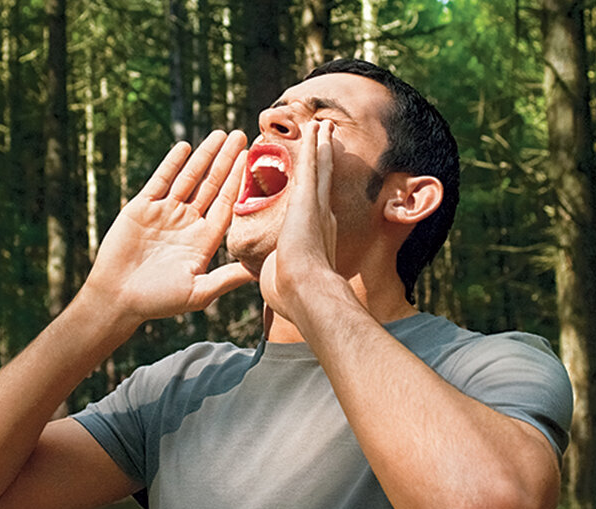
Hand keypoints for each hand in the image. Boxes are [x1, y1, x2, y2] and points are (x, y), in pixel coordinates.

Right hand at [84, 130, 253, 322]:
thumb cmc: (158, 301)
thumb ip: (227, 278)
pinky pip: (160, 180)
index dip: (238, 182)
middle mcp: (187, 223)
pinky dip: (172, 163)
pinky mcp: (142, 208)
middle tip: (241, 135)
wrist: (117, 298)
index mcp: (203, 240)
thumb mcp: (199, 292)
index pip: (226, 204)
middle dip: (226, 160)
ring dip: (204, 156)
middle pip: (212, 185)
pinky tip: (186, 147)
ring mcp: (165, 213)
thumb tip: (260, 273)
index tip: (251, 161)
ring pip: (189, 178)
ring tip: (219, 134)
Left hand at [259, 120, 337, 319]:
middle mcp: (322, 218)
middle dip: (325, 160)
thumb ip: (277, 272)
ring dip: (321, 146)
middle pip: (323, 181)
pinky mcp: (309, 200)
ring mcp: (317, 207)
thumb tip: (268, 278)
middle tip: (327, 140)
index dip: (317, 189)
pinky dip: (316, 146)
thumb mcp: (280, 278)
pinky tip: (317, 128)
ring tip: (323, 126)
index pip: (315, 206)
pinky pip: (313, 166)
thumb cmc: (291, 294)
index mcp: (315, 237)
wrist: (303, 292)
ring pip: (320, 169)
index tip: (318, 179)